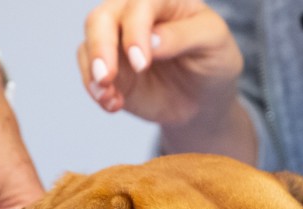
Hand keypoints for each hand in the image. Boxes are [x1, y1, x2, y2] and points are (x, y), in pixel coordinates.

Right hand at [79, 0, 242, 125]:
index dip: (136, 30)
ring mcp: (117, 39)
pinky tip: (112, 104)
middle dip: (101, 47)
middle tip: (107, 78)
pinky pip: (89, 71)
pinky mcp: (108, 65)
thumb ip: (183, 37)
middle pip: (103, 17)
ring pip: (89, 41)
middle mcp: (134, 12)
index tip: (141, 63)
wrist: (203, 98)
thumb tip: (150, 41)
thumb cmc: (213, 60)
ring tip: (109, 97)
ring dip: (93, 71)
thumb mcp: (214, 44)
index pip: (140, 3)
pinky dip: (95, 89)